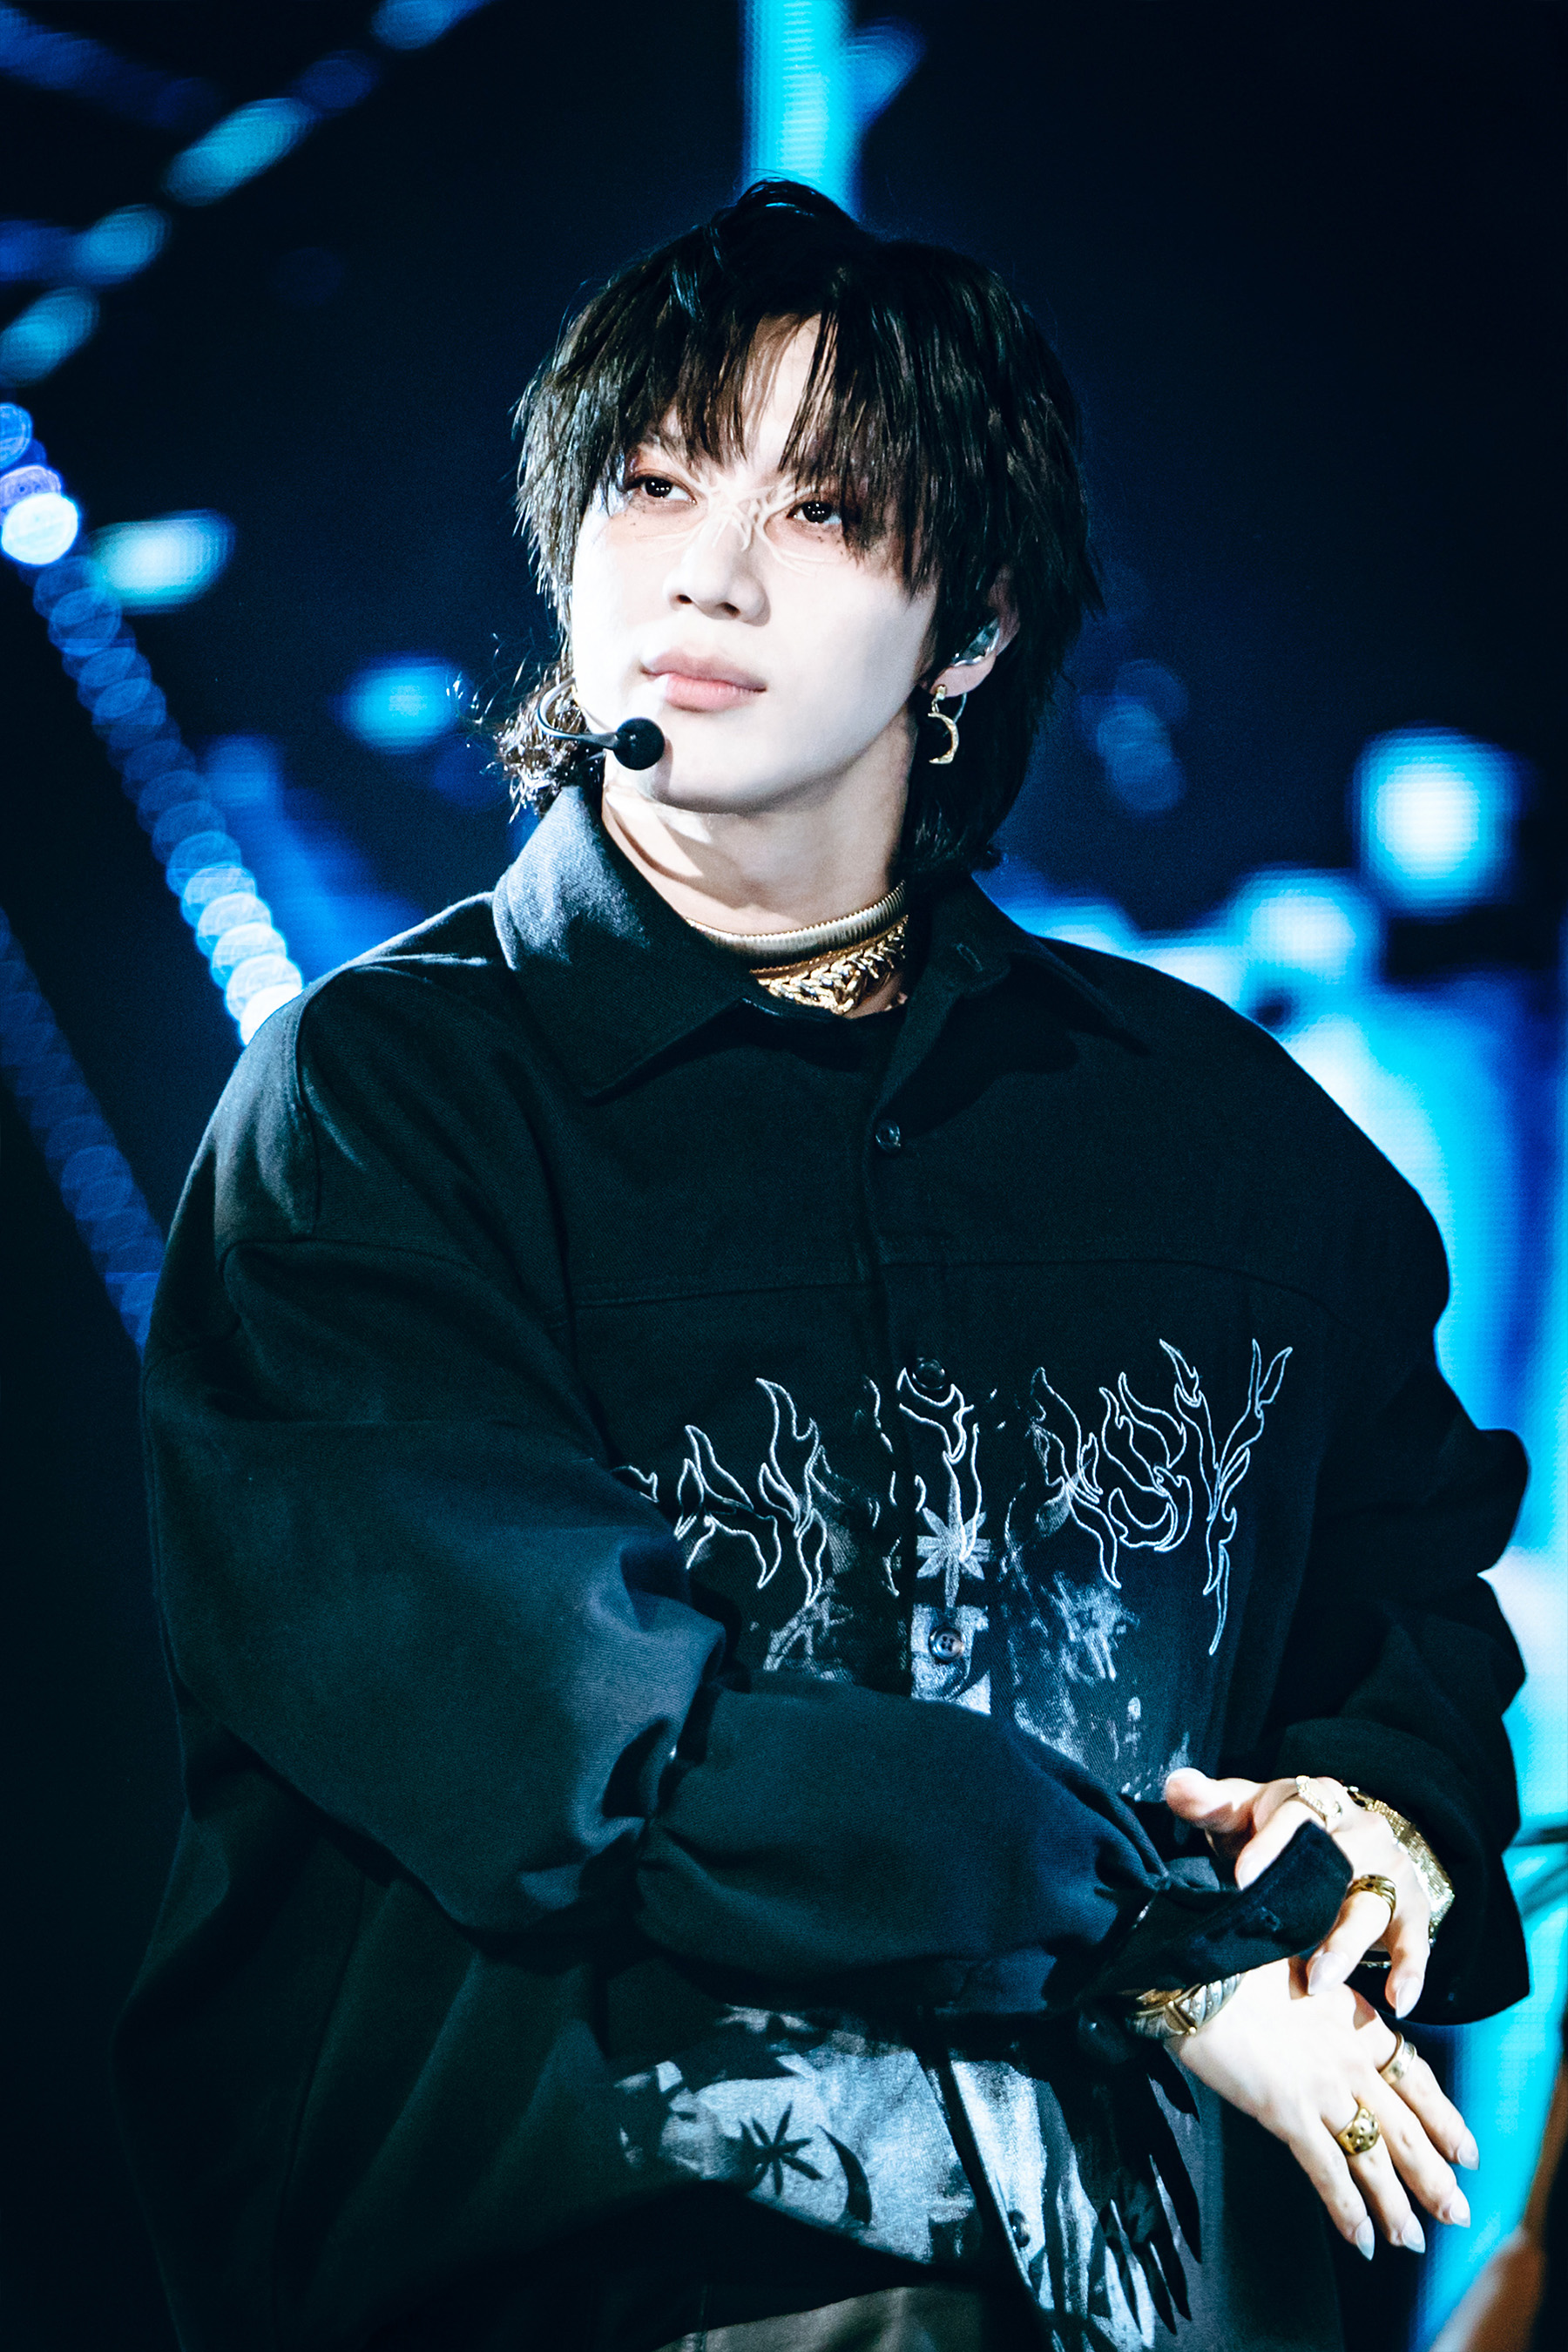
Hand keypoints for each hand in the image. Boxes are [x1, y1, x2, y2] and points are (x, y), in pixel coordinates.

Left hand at [1165, 1767, 1435, 2015]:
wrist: (1340, 1840)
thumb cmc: (1275, 1829)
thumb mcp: (1243, 1811)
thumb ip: (1209, 1803)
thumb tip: (1175, 1785)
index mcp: (1316, 1798)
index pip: (1296, 1815)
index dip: (1270, 1845)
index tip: (1242, 1878)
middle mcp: (1361, 1829)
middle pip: (1341, 1863)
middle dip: (1314, 1905)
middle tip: (1282, 1941)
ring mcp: (1390, 1870)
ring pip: (1373, 1906)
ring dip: (1349, 1946)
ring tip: (1320, 1982)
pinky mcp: (1411, 1909)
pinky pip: (1416, 1941)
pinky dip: (1411, 1970)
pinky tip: (1400, 2002)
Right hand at [1176, 1957, 1476, 2255]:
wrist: (1203, 1971)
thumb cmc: (1240, 1966)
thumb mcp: (1300, 1977)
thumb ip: (1325, 2012)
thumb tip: (1328, 2027)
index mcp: (1356, 2022)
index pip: (1416, 2079)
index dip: (1445, 2119)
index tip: (1468, 2151)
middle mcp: (1351, 2060)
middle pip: (1406, 2130)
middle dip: (1435, 2177)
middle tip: (1458, 2214)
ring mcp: (1324, 2089)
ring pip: (1374, 2160)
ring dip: (1397, 2206)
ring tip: (1413, 2241)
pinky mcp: (1289, 2113)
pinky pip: (1329, 2173)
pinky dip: (1348, 2210)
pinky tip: (1362, 2240)